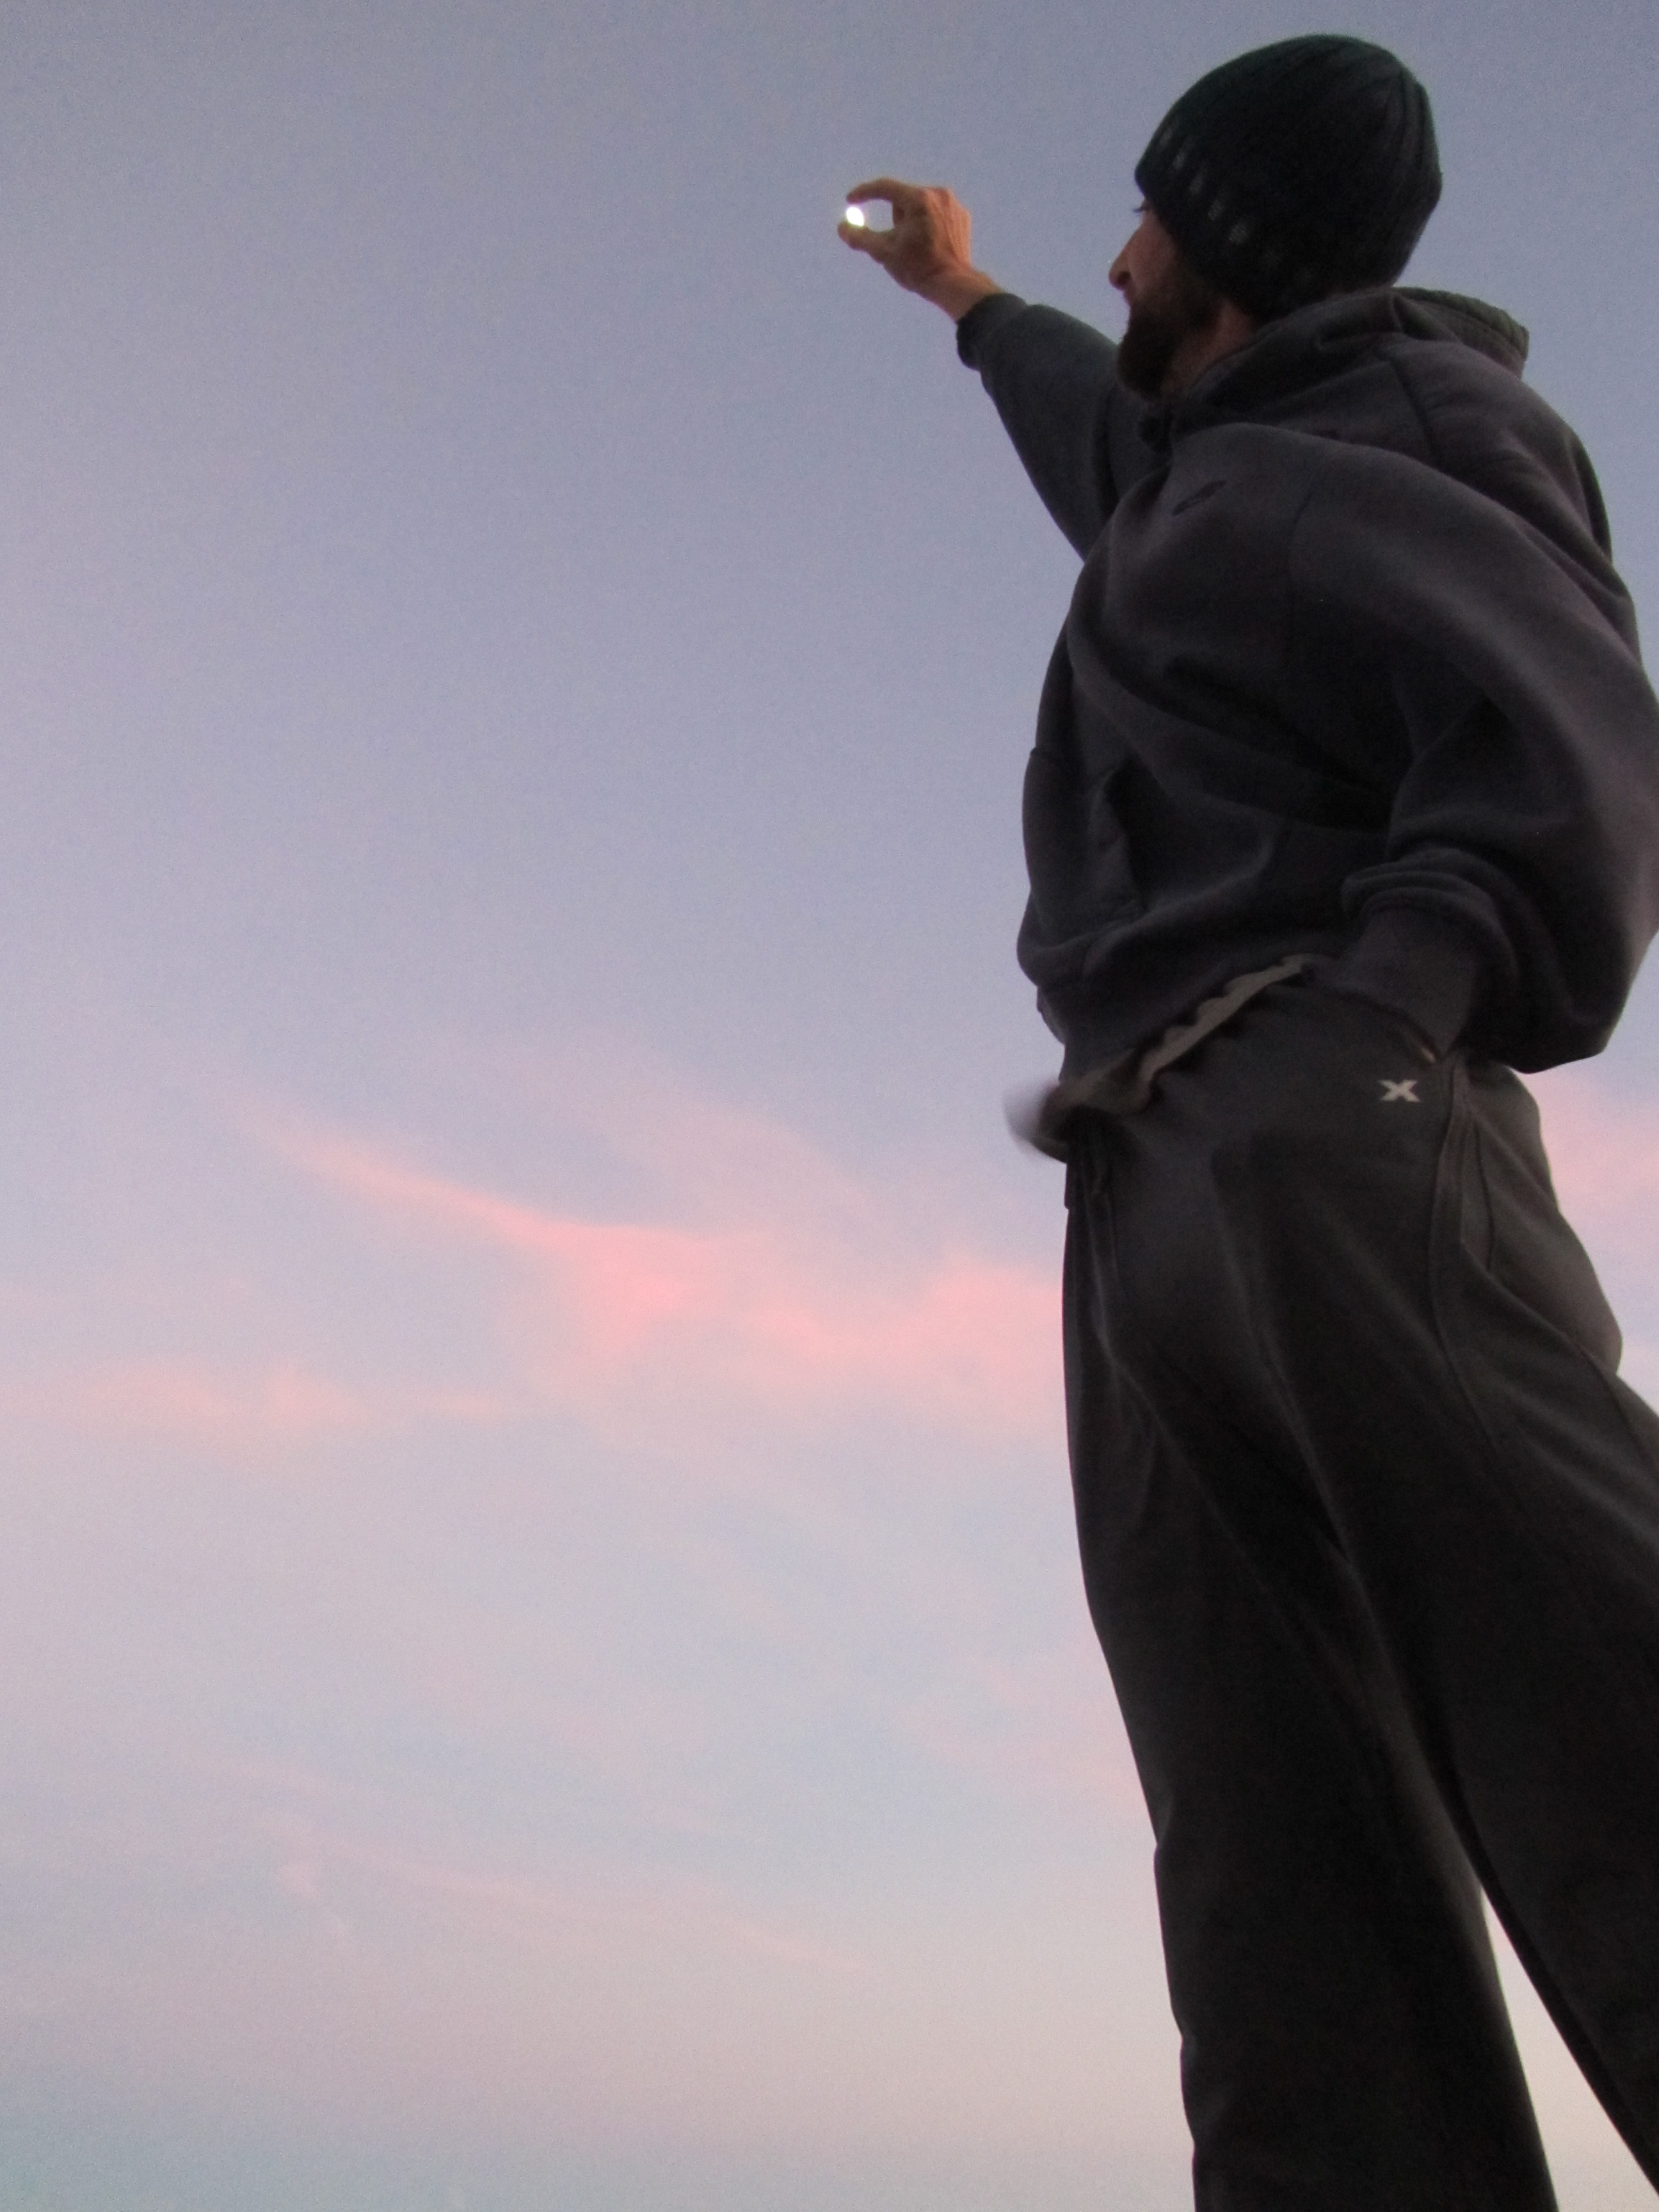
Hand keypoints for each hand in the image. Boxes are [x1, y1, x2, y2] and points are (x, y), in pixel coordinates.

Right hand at [838, 178, 1002, 319]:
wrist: (954, 284)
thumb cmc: (918, 269)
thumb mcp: (884, 253)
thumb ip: (860, 238)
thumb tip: (842, 227)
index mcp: (918, 199)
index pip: (884, 187)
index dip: (864, 193)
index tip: (851, 200)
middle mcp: (938, 194)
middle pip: (903, 199)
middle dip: (896, 219)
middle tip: (900, 243)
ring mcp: (952, 204)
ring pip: (920, 206)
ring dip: (912, 221)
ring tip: (918, 247)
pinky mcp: (961, 216)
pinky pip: (937, 213)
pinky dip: (929, 225)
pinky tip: (931, 246)